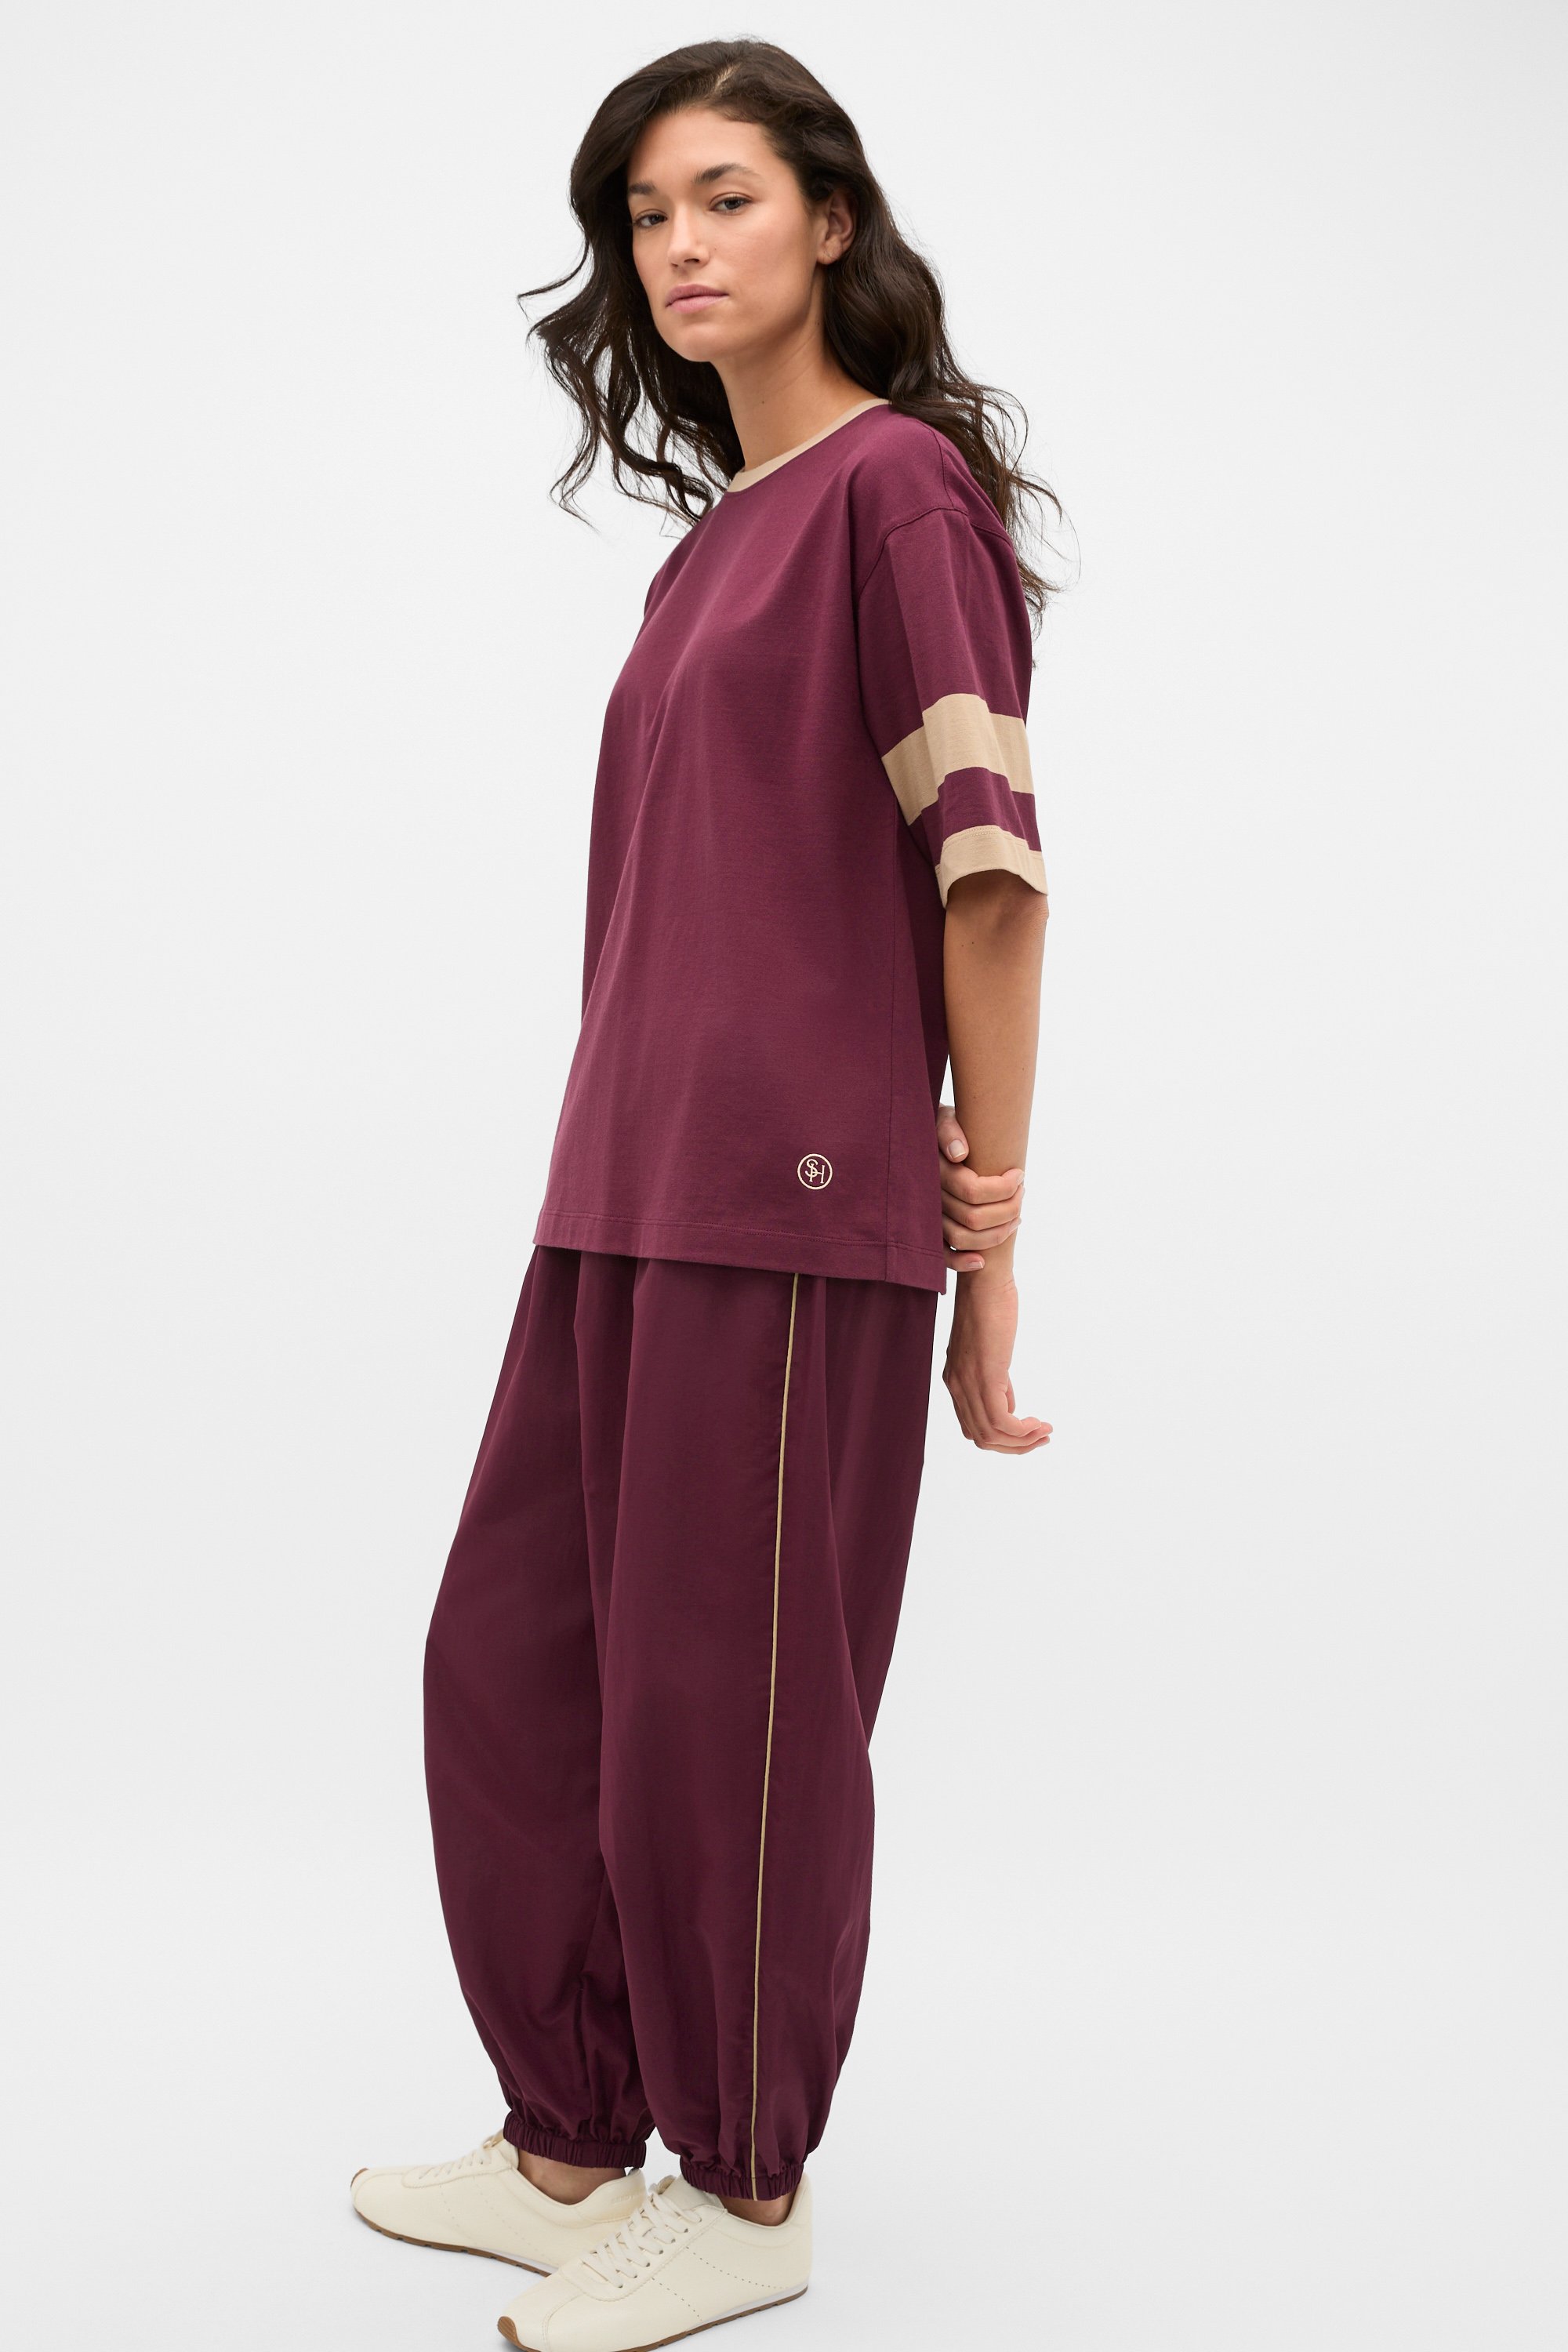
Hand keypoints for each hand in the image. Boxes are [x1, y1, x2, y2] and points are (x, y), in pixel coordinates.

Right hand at [936, 1103, 1023, 1272]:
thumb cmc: (944, 1128)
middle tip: (1022, 1192)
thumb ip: (948, 1132)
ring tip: (1016, 1217)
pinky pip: (941, 1257)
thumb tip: (960, 1154)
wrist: (922, 1139)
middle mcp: (929, 1198)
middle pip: (973, 1218)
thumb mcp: (945, 1119)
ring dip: (996, 1234)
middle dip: (1008, 1208)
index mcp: (934, 1172)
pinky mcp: (928, 1231)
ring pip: (962, 1239)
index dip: (1003, 1187)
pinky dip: (961, 1263)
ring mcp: (926, 1217)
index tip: (1019, 1174)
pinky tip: (981, 1261)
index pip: (973, 1190)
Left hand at [943, 1273, 1052, 1453]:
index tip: (1029, 1432)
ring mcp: (969, 1383)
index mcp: (956, 1380)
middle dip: (1014, 1446)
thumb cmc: (991, 1306)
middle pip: (981, 1438)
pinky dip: (1023, 1431)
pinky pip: (1002, 1422)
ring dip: (1022, 1442)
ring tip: (1044, 1432)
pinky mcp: (986, 1375)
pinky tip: (1039, 1423)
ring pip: (991, 1436)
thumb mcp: (991, 1351)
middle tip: (1041, 1437)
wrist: (984, 1279)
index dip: (1002, 1438)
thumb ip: (996, 1380)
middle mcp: (957, 1386)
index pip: (972, 1427)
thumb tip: (1010, 1406)